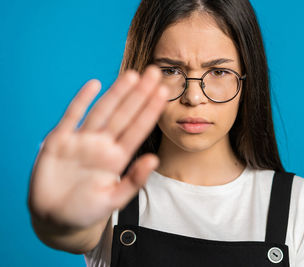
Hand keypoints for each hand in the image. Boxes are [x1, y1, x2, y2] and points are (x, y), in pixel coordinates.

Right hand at [28, 65, 167, 229]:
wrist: (55, 218)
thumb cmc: (86, 211)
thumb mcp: (113, 200)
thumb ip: (133, 180)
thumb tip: (154, 159)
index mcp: (117, 158)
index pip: (138, 129)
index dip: (150, 110)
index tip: (163, 92)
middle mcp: (102, 145)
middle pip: (124, 114)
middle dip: (139, 94)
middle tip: (155, 72)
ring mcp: (81, 141)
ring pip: (102, 111)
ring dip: (116, 93)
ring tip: (132, 75)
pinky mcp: (58, 141)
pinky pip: (71, 117)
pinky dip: (81, 101)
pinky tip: (94, 85)